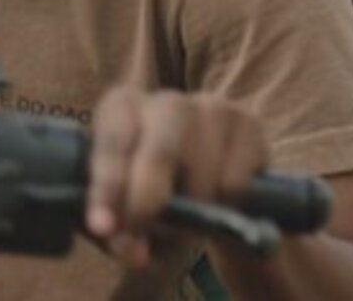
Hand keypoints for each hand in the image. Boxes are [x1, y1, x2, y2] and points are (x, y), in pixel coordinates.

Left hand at [85, 87, 270, 269]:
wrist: (215, 193)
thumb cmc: (157, 199)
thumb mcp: (130, 218)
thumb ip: (122, 234)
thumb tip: (132, 252)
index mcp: (121, 108)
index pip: (111, 143)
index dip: (107, 187)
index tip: (103, 228)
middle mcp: (165, 100)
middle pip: (158, 151)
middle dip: (148, 202)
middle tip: (144, 242)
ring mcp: (211, 107)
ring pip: (202, 168)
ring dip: (193, 210)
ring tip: (188, 222)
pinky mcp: (249, 124)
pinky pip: (236, 179)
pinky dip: (225, 204)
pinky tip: (219, 203)